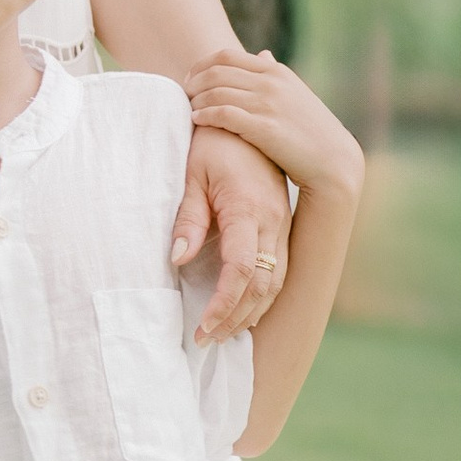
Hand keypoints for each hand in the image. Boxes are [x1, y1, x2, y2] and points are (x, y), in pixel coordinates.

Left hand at [167, 109, 297, 340]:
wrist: (244, 121)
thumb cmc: (211, 145)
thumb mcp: (191, 175)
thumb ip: (187, 218)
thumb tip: (177, 258)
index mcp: (248, 209)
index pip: (241, 270)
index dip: (224, 304)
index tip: (203, 327)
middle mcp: (273, 221)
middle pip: (262, 285)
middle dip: (236, 318)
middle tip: (206, 340)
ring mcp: (283, 225)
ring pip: (276, 282)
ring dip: (250, 312)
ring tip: (221, 334)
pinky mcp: (283, 226)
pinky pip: (280, 271)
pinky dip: (263, 297)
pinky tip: (244, 312)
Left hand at [189, 48, 365, 206]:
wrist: (333, 160)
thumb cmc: (310, 130)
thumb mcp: (295, 93)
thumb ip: (275, 75)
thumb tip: (262, 55)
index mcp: (276, 72)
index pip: (227, 56)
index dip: (201, 65)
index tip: (191, 78)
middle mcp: (271, 83)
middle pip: (216, 72)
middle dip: (194, 82)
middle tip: (184, 94)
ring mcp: (268, 104)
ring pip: (216, 92)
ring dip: (196, 100)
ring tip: (190, 109)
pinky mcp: (264, 128)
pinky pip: (223, 114)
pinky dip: (205, 115)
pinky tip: (197, 120)